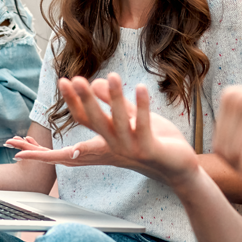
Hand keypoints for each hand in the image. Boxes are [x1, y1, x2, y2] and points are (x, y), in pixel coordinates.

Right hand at [19, 73, 199, 185]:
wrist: (178, 166)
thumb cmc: (155, 140)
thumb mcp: (133, 117)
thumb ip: (116, 102)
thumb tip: (96, 82)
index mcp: (108, 136)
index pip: (83, 118)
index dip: (73, 101)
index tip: (64, 81)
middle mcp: (115, 144)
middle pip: (94, 121)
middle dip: (85, 100)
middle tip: (77, 79)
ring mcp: (131, 148)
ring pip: (118, 122)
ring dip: (115, 98)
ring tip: (114, 75)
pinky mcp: (149, 150)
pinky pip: (144, 126)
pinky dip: (142, 106)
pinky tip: (141, 87)